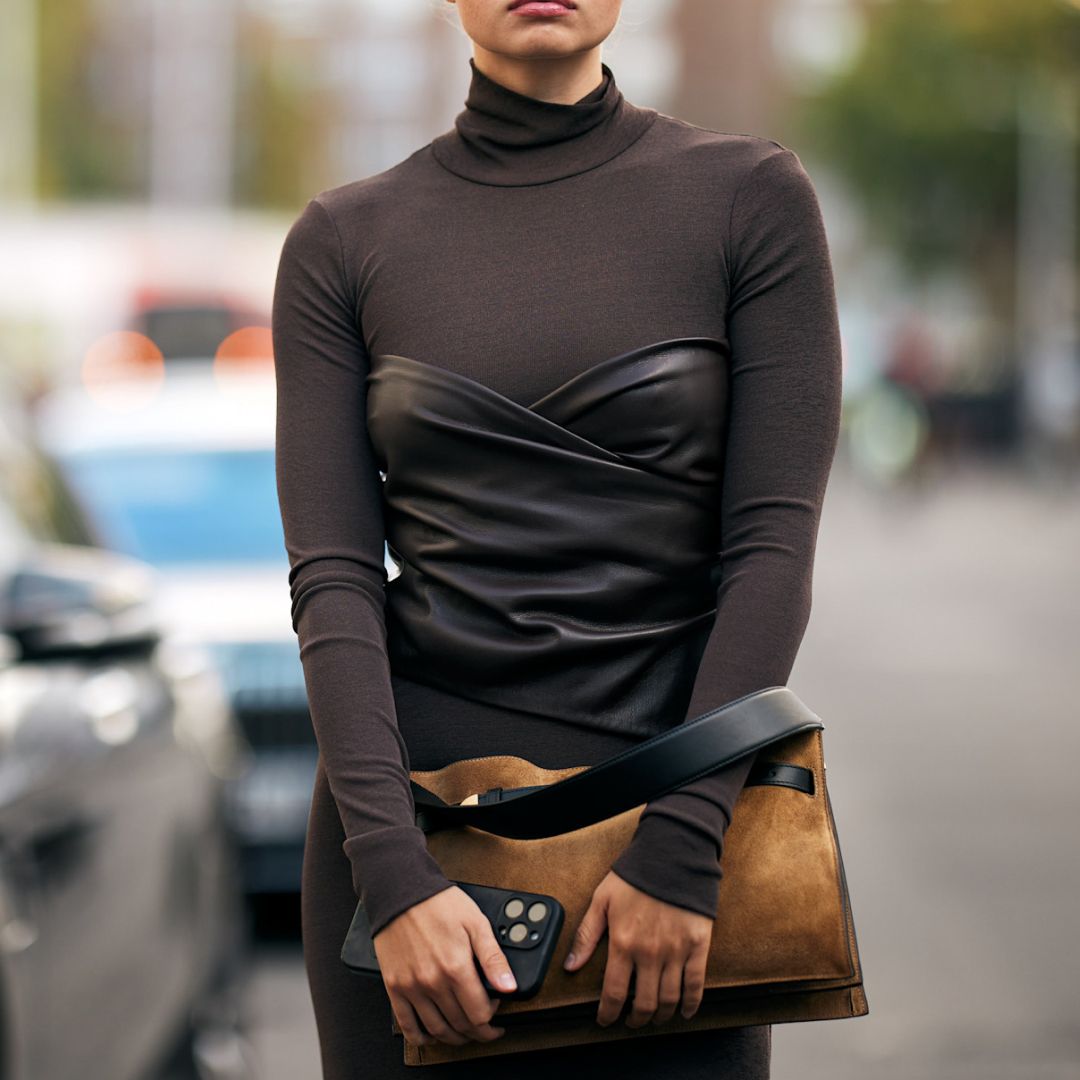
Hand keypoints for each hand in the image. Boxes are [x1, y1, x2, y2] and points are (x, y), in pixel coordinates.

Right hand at [372, 885, 516, 1045]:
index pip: (479, 1015)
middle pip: (460, 1025)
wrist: (402, 891)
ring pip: (436, 1030)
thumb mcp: (476, 923)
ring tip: (464, 1032)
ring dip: (454, 1038)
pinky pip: (407, 1025)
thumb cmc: (439, 904)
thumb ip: (494, 958)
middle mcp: (433, 982)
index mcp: (456, 967)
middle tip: (484, 1027)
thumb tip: (510, 986)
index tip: (496, 1014)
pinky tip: (431, 1035)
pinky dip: (421, 1037)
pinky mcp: (394, 986)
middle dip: (477, 1031)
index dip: (492, 1021)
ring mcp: (412, 987)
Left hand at [562, 871, 713, 1027]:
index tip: (605, 1020)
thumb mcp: (602, 899)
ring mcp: (676, 951)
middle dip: (635, 1019)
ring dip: (660, 1015)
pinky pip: (696, 985)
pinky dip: (691, 1004)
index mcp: (623, 942)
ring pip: (669, 999)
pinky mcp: (698, 946)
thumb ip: (586, 935)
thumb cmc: (635, 874)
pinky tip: (685, 1012)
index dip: (607, 1014)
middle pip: (643, 1003)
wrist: (673, 853)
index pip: (613, 993)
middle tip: (631, 1022)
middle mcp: (650, 952)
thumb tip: (570, 966)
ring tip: (654, 1017)